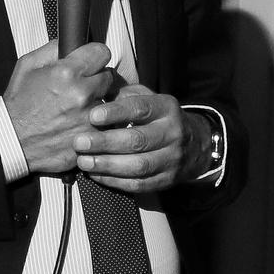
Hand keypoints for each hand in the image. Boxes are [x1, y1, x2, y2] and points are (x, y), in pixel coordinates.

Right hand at [3, 41, 115, 174]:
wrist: (12, 141)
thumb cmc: (19, 105)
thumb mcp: (27, 66)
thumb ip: (52, 49)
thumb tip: (70, 42)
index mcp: (66, 73)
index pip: (101, 52)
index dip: (94, 56)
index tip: (90, 61)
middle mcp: (82, 94)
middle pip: (108, 76)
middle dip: (96, 79)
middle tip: (81, 87)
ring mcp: (89, 118)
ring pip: (109, 102)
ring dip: (98, 102)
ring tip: (78, 108)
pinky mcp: (93, 138)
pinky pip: (106, 124)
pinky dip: (97, 124)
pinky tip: (79, 123)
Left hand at [73, 85, 210, 192]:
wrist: (193, 145)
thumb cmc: (157, 117)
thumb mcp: (147, 98)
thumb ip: (123, 94)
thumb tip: (96, 89)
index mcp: (166, 108)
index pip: (140, 109)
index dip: (116, 113)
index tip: (92, 116)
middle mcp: (172, 133)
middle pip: (137, 140)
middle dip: (105, 142)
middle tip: (79, 143)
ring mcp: (171, 159)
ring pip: (138, 165)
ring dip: (107, 165)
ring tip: (83, 161)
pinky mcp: (166, 180)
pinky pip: (138, 184)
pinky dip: (114, 181)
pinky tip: (96, 175)